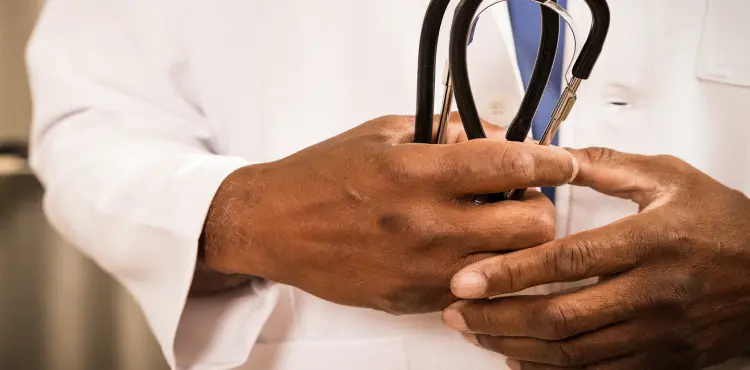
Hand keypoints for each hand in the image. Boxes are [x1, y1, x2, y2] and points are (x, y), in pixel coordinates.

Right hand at [200, 114, 576, 313]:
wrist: (274, 226)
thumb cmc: (321, 177)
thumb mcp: (383, 134)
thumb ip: (445, 133)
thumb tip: (496, 137)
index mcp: (416, 174)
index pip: (512, 167)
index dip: (551, 161)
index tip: (561, 160)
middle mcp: (425, 225)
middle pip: (531, 226)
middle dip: (541, 208)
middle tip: (523, 198)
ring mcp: (423, 269)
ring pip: (513, 266)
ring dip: (516, 244)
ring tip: (494, 226)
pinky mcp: (415, 298)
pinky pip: (476, 288)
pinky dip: (483, 269)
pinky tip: (462, 250)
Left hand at [443, 148, 749, 368]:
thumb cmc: (723, 224)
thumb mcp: (669, 179)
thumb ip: (608, 164)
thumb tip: (553, 155)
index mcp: (650, 242)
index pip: (567, 261)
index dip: (510, 273)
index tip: (467, 278)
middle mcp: (652, 293)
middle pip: (560, 317)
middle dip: (498, 317)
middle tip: (458, 312)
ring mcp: (657, 334)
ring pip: (573, 353)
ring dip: (516, 345)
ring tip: (477, 333)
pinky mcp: (661, 360)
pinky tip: (521, 359)